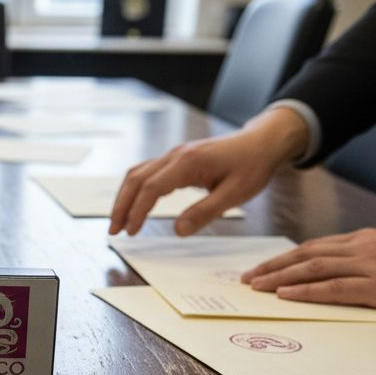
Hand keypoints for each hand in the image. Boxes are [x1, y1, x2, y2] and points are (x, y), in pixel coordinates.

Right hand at [110, 107, 309, 235]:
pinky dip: (136, 190)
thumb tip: (178, 231)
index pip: (152, 188)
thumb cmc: (252, 166)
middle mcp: (176, 155)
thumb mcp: (235, 194)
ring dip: (124, 197)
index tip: (131, 232)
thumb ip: (205, 212)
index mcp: (189, 162)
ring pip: (138, 174)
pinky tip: (135, 205)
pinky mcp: (177, 159)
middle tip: (114, 231)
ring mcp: (174, 155)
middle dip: (121, 205)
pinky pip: (148, 172)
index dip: (137, 211)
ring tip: (119, 222)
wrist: (261, 142)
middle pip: (136, 178)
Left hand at [241, 229, 375, 314]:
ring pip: (314, 268)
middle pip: (306, 255)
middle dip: (273, 266)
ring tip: (257, 287)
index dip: (285, 258)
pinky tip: (286, 295)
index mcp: (365, 240)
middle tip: (247, 278)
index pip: (315, 246)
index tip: (262, 267)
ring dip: (281, 278)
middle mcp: (362, 248)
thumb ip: (367, 259)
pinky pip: (335, 288)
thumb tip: (339, 272)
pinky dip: (307, 291)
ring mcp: (370, 266)